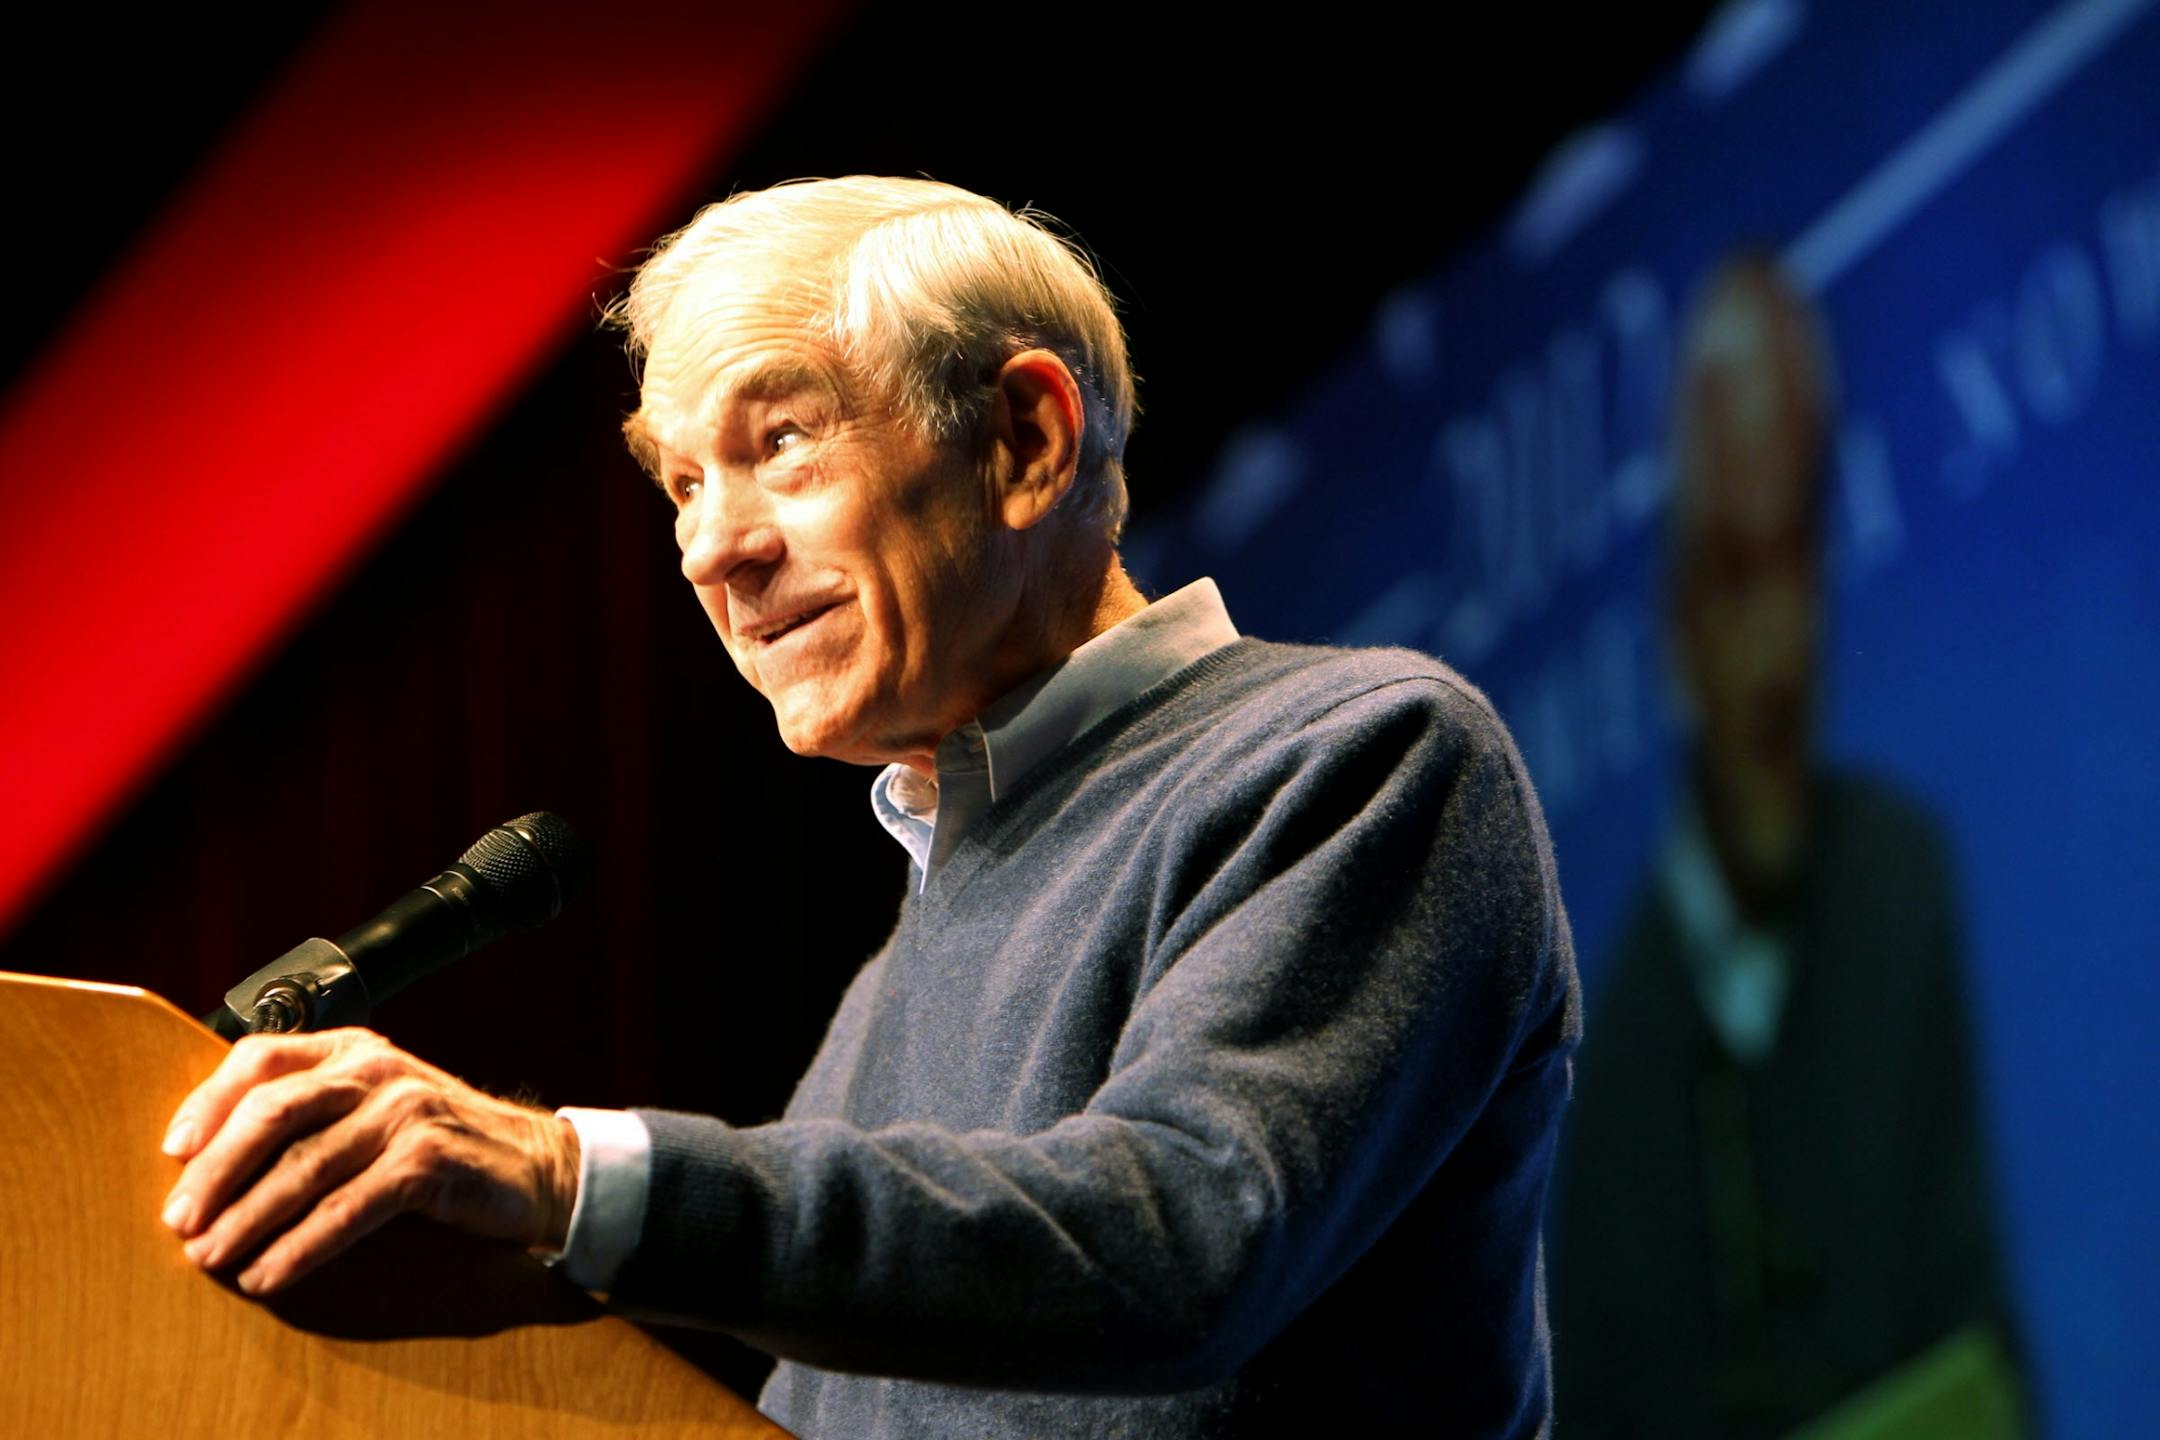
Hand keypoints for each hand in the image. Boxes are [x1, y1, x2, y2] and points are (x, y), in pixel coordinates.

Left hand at [159, 1028, 580, 1295]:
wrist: (536, 1168)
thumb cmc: (439, 1145)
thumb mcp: (376, 1108)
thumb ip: (314, 1111)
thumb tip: (207, 1159)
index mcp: (356, 1049)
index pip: (262, 1058)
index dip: (208, 1103)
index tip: (173, 1154)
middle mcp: (379, 1070)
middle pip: (274, 1112)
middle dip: (216, 1172)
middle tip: (181, 1222)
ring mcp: (408, 1112)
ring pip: (304, 1167)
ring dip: (248, 1220)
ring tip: (214, 1259)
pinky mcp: (430, 1161)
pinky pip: (347, 1210)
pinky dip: (300, 1248)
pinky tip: (270, 1274)